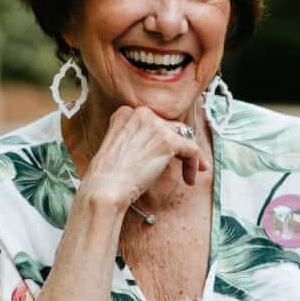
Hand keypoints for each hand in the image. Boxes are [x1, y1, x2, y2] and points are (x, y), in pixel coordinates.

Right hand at [82, 106, 207, 205]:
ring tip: (191, 174)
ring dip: (190, 157)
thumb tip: (157, 147)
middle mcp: (141, 113)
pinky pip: (192, 150)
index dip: (163, 137)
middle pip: (170, 126)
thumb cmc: (107, 176)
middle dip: (180, 144)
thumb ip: (135, 139)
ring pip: (184, 137)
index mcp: (125, 113)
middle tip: (186, 161)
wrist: (105, 187)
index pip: (153, 121)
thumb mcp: (117, 147)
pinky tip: (190, 179)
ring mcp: (155, 125)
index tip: (167, 153)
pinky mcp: (168, 141)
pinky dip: (194, 165)